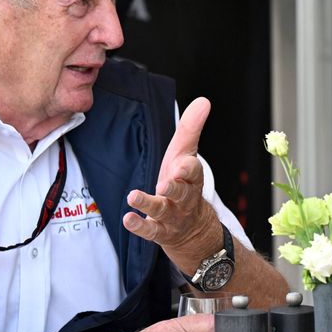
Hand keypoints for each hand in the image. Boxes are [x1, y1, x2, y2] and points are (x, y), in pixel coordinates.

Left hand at [124, 98, 216, 254]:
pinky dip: (139, 225)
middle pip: (182, 193)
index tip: (181, 165)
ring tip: (133, 196)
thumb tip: (203, 100)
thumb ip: (191, 129)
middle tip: (164, 184)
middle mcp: (184, 198)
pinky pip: (150, 231)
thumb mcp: (186, 155)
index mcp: (191, 179)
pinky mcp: (160, 231)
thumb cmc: (184, 184)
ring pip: (163, 211)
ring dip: (149, 204)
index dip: (187, 169)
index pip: (193, 172)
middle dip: (174, 188)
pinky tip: (128, 218)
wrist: (192, 229)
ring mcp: (172, 216)